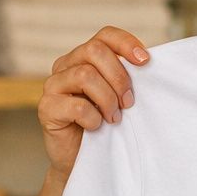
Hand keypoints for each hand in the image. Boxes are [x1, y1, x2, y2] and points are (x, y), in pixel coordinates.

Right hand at [38, 27, 149, 173]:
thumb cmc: (104, 126)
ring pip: (85, 75)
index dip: (126, 44)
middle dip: (119, 77)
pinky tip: (96, 127)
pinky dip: (93, 118)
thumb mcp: (119, 97)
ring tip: (114, 118)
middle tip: (129, 102)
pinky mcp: (46, 108)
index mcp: (84, 58)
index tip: (146, 62)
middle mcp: (65, 66)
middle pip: (94, 50)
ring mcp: (53, 85)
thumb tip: (149, 62)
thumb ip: (127, 78)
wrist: (81, 159)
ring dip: (107, 99)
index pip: (105, 35)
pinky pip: (75, 105)